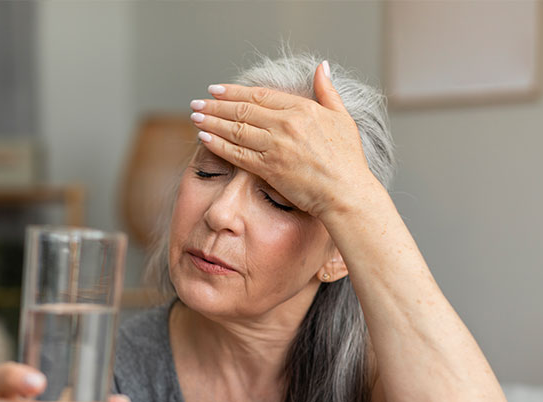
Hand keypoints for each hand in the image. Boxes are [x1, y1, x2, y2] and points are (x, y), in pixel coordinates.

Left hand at [189, 61, 377, 218]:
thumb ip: (327, 91)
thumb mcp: (342, 118)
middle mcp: (286, 124)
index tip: (217, 89)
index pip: (260, 95)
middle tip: (197, 102)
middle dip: (215, 105)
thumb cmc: (348, 159)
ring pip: (235, 129)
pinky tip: (204, 138)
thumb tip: (321, 67)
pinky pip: (237, 154)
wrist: (346, 193)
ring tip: (195, 117)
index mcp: (302, 109)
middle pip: (242, 110)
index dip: (234, 92)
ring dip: (211, 122)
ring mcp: (276, 147)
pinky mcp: (269, 168)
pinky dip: (218, 144)